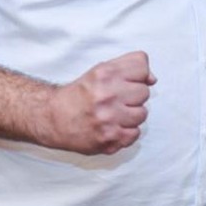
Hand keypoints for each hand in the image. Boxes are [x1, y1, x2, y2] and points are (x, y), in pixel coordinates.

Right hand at [41, 51, 155, 154]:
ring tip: (114, 114)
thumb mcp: (101, 71)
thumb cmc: (80, 94)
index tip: (127, 81)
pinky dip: (126, 132)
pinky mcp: (109, 139)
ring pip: (142, 114)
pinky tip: (112, 127)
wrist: (53, 118)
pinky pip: (135, 134)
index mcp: (106, 74)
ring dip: (131, 116)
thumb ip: (129, 68)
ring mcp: (109, 119)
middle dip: (133, 96)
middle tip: (116, 100)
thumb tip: (153, 79)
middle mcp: (108, 95)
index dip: (138, 74)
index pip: (142, 67)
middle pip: (145, 92)